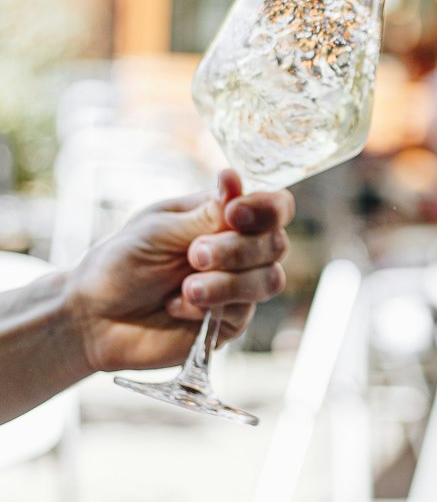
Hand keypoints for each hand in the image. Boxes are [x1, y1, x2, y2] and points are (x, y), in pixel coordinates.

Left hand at [69, 171, 294, 372]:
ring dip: (226, 283)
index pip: (274, 207)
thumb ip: (206, 213)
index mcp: (222, 217)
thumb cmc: (121, 264)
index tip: (234, 214)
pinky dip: (207, 307)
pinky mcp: (229, 323)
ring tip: (185, 289)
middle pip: (276, 244)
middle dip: (236, 250)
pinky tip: (175, 306)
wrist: (95, 317)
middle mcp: (237, 251)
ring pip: (269, 280)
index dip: (266, 210)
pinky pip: (242, 313)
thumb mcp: (161, 230)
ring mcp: (237, 288)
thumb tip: (234, 178)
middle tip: (194, 255)